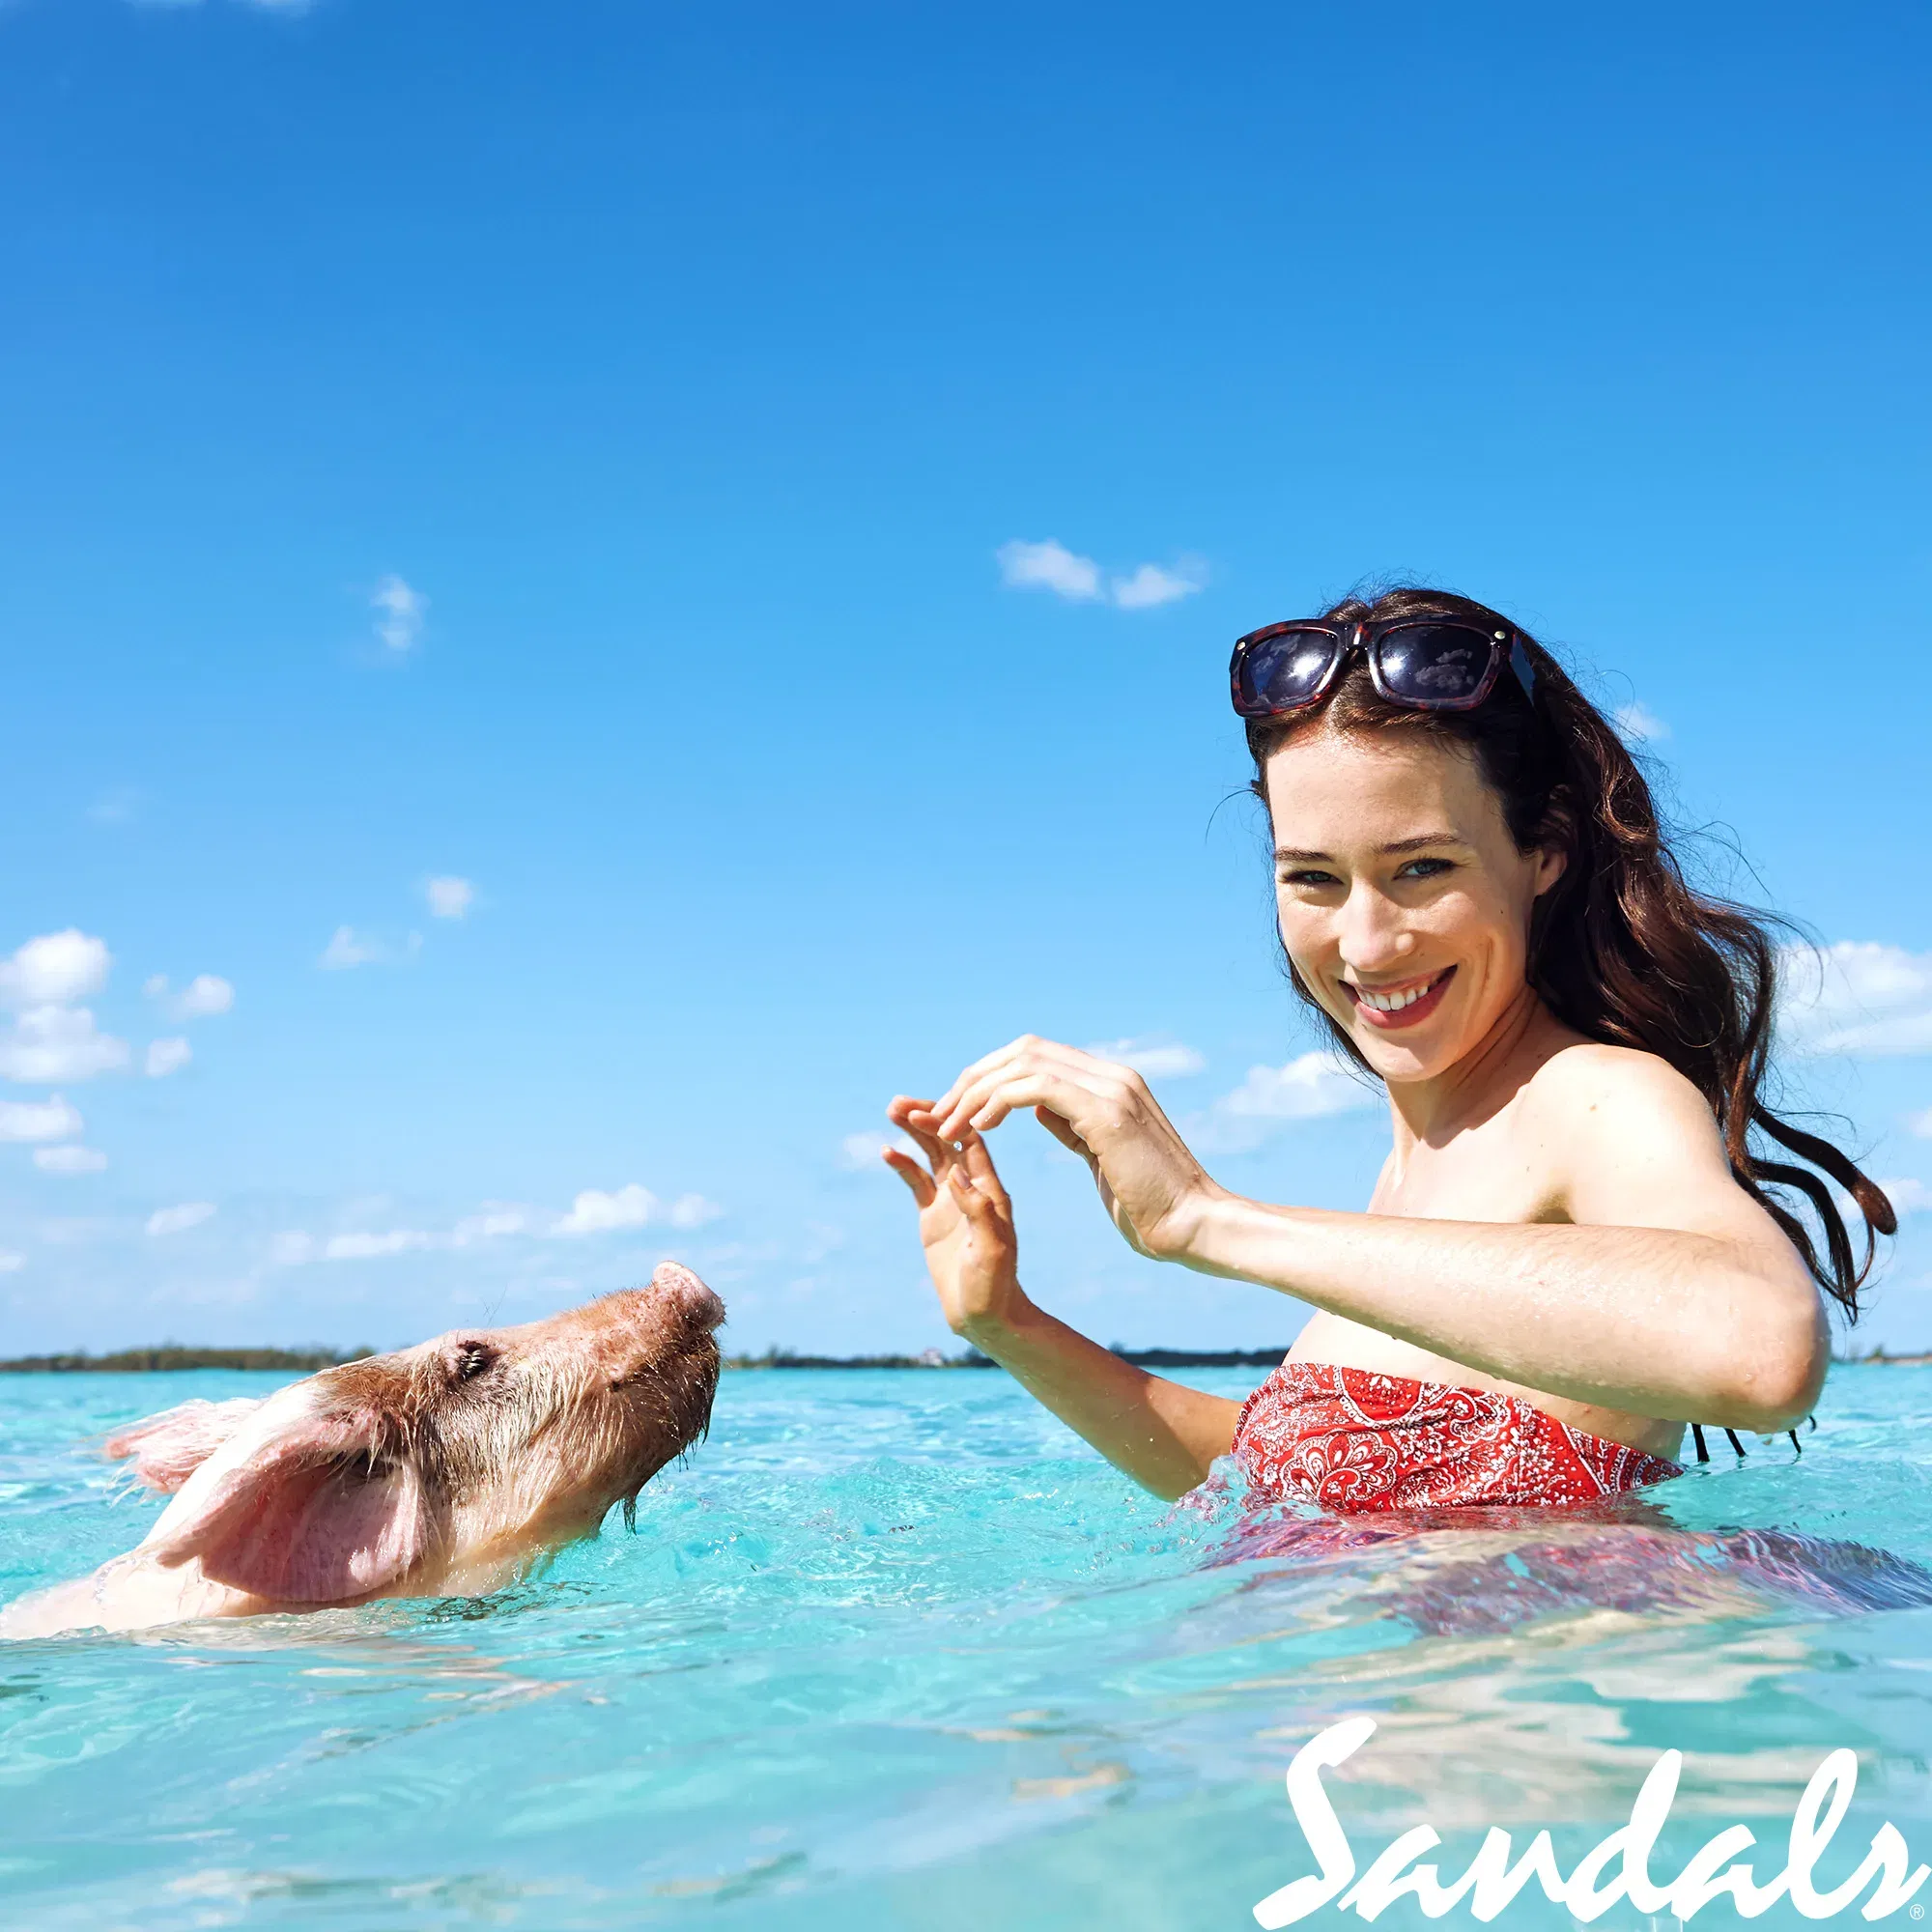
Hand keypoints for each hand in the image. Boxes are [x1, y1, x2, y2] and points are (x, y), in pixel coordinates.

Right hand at [882, 1097, 1028, 1341]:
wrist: (985, 1315)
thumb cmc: (995, 1285)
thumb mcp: (991, 1250)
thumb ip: (977, 1211)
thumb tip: (957, 1173)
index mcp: (990, 1191)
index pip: (970, 1143)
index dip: (950, 1122)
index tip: (926, 1110)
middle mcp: (971, 1188)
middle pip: (947, 1140)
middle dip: (926, 1118)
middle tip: (899, 1103)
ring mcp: (950, 1200)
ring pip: (930, 1155)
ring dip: (914, 1132)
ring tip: (891, 1110)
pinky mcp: (933, 1216)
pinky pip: (916, 1181)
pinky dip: (903, 1164)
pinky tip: (888, 1151)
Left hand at [920, 1037, 1220, 1261]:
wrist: (1195, 1226)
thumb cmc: (1152, 1204)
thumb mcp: (1102, 1155)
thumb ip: (1073, 1125)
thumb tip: (1038, 1107)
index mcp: (1112, 1083)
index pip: (1036, 1056)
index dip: (989, 1077)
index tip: (957, 1111)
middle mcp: (1112, 1076)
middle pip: (1023, 1049)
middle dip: (973, 1078)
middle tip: (939, 1113)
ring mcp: (1112, 1088)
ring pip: (1024, 1062)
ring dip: (976, 1092)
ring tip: (949, 1126)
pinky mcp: (1107, 1111)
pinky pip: (1036, 1087)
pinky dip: (998, 1101)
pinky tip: (978, 1129)